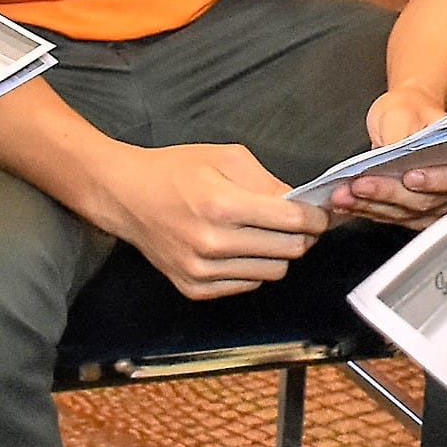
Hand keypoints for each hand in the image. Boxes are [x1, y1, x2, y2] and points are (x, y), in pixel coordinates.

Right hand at [100, 141, 325, 298]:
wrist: (126, 196)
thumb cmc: (175, 170)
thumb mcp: (226, 157)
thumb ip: (268, 181)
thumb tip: (302, 204)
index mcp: (222, 205)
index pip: (292, 222)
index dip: (316, 218)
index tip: (320, 214)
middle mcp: (213, 243)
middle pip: (288, 251)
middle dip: (301, 235)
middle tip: (295, 222)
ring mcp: (201, 270)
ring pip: (272, 273)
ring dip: (276, 253)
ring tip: (262, 233)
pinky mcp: (193, 288)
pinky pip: (247, 286)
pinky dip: (252, 268)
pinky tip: (238, 248)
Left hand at [335, 88, 446, 225]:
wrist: (403, 117)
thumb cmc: (410, 112)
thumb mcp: (404, 111)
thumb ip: (401, 135)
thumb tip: (392, 156)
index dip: (436, 181)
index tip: (410, 176)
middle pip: (425, 201)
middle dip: (389, 193)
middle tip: (361, 184)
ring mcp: (435, 205)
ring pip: (404, 214)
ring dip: (370, 205)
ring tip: (343, 194)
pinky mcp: (412, 215)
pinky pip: (389, 217)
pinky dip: (365, 210)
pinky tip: (345, 203)